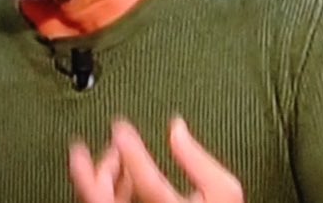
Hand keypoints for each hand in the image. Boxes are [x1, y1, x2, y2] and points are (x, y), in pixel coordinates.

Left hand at [69, 118, 243, 202]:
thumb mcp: (222, 190)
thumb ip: (198, 160)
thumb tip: (177, 128)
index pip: (146, 181)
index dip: (131, 150)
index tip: (121, 126)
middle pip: (106, 198)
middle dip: (101, 167)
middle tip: (106, 143)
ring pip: (99, 201)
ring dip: (103, 177)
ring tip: (116, 156)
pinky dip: (108, 190)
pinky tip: (119, 177)